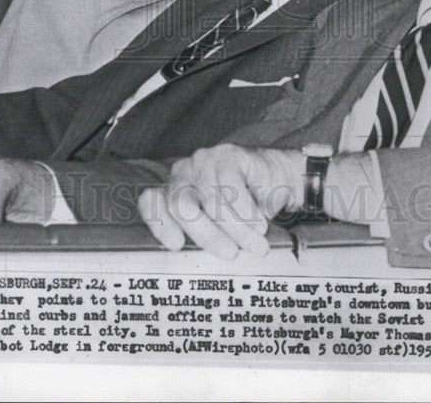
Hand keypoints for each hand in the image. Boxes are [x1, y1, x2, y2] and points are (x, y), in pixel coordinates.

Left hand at [138, 144, 303, 258]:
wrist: (278, 178)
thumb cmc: (243, 210)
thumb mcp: (220, 227)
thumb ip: (205, 238)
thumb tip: (204, 276)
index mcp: (173, 191)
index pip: (152, 203)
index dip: (159, 223)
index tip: (176, 245)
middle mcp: (183, 174)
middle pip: (182, 205)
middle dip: (206, 234)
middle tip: (230, 255)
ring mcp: (204, 161)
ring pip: (214, 201)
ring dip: (238, 230)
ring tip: (258, 248)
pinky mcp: (227, 154)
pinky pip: (233, 188)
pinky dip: (248, 212)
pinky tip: (260, 225)